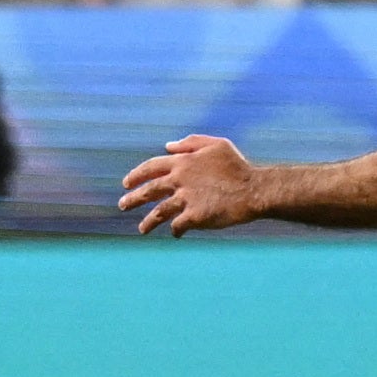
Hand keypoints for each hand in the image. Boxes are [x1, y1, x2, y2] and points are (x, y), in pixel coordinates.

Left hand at [119, 134, 260, 234]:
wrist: (254, 190)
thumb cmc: (238, 166)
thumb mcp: (216, 144)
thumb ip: (190, 142)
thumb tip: (167, 145)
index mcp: (183, 162)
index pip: (151, 167)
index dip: (136, 174)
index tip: (126, 182)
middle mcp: (180, 180)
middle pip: (149, 190)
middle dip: (133, 198)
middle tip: (122, 205)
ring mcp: (186, 199)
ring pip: (159, 212)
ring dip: (148, 222)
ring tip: (141, 229)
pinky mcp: (194, 217)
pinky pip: (178, 226)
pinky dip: (175, 231)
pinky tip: (175, 234)